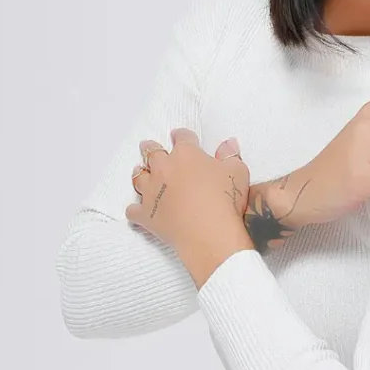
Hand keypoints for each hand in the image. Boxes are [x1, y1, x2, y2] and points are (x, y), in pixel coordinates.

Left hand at [126, 128, 249, 254]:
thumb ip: (230, 156)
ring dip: (140, 174)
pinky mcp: (146, 214)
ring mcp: (152, 191)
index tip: (179, 136)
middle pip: (152, 153)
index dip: (181, 136)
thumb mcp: (237, 173)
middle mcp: (164, 168)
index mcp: (186, 155)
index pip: (182, 138)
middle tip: (149, 146)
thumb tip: (228, 143)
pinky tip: (138, 210)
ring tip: (140, 173)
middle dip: (151, 148)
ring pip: (139, 177)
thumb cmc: (225, 200)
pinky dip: (135, 209)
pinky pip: (133, 210)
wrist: (209, 233)